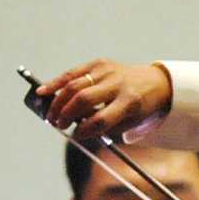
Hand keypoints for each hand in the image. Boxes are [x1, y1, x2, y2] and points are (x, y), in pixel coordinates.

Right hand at [37, 60, 172, 138]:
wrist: (155, 83)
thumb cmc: (139, 108)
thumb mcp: (129, 122)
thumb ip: (104, 126)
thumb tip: (74, 128)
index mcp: (129, 102)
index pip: (101, 119)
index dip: (84, 130)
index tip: (74, 136)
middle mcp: (117, 84)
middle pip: (84, 99)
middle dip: (66, 114)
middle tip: (57, 125)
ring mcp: (107, 71)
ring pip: (75, 84)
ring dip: (58, 101)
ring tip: (51, 115)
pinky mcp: (99, 63)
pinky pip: (73, 73)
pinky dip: (56, 82)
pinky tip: (43, 91)